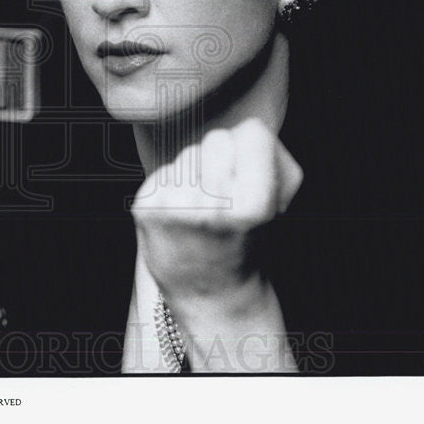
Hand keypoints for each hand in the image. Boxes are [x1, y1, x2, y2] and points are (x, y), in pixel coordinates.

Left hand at [131, 118, 301, 314]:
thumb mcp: (279, 204)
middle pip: (217, 138)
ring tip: (203, 209)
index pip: (251, 131)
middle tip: (226, 195)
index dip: (254, 150)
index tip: (252, 176)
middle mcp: (209, 206)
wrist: (211, 293)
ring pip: (188, 153)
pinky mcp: (144, 208)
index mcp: (252, 204)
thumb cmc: (248, 241)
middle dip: (223, 161)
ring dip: (197, 174)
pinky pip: (165, 170)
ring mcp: (172, 207)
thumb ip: (271, 156)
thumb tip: (247, 130)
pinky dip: (173, 187)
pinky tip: (180, 215)